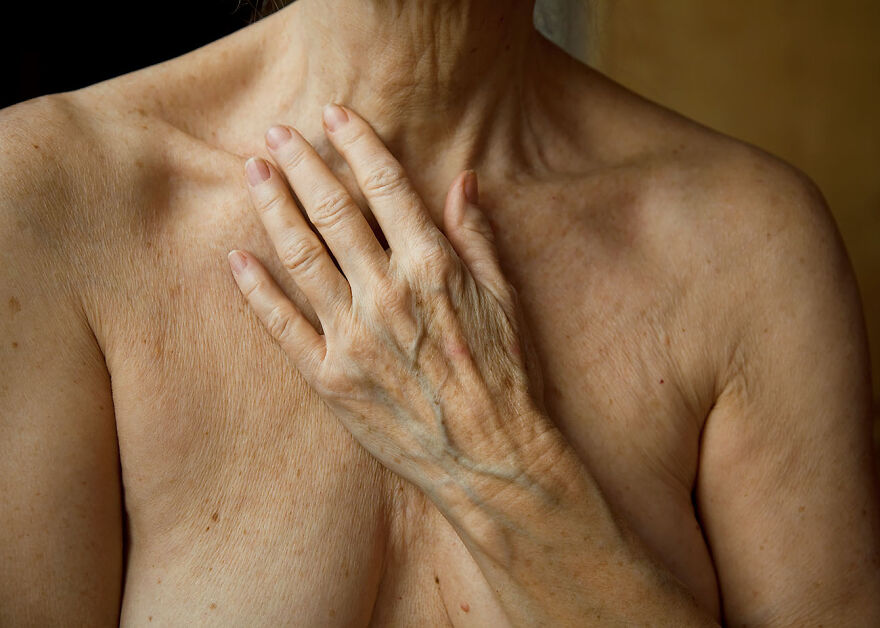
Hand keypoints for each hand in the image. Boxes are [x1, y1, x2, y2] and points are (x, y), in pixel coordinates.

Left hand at [227, 105, 717, 625]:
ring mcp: (352, 336)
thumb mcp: (506, 300)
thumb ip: (477, 236)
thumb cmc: (507, 378)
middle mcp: (387, 293)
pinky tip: (237, 258)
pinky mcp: (329, 378)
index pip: (386, 186)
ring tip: (252, 172)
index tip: (335, 116)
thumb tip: (463, 181)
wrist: (492, 459)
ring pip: (299, 255)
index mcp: (433, 267)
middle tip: (277, 133)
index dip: (357, 144)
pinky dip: (255, 289)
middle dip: (301, 164)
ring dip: (272, 208)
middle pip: (332, 211)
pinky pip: (281, 325)